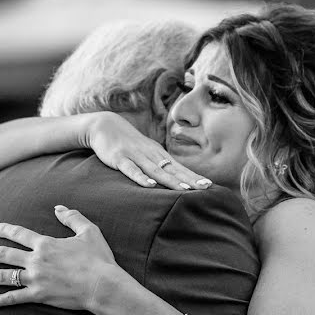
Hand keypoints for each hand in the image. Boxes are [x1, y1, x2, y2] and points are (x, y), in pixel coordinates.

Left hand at [0, 205, 118, 309]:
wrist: (102, 285)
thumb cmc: (98, 259)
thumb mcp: (89, 231)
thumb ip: (73, 217)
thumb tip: (59, 208)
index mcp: (46, 243)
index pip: (20, 234)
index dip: (5, 230)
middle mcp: (36, 260)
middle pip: (4, 255)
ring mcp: (35, 278)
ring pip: (3, 276)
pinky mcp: (38, 295)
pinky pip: (13, 298)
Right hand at [86, 111, 210, 190]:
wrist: (105, 126)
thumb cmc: (129, 144)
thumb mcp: (146, 153)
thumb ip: (159, 165)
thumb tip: (175, 180)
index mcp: (159, 154)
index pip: (179, 167)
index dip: (193, 176)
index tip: (209, 185)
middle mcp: (151, 154)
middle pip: (172, 169)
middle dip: (189, 179)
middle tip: (205, 188)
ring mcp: (136, 155)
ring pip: (155, 170)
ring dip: (170, 180)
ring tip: (184, 189)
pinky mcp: (120, 158)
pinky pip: (131, 169)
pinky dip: (140, 177)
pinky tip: (150, 185)